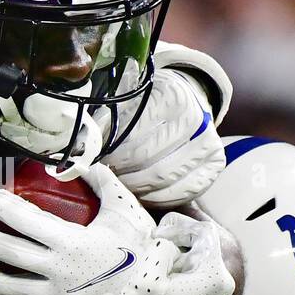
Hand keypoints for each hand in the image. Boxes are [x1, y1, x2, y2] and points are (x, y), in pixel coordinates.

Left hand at [0, 164, 153, 294]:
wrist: (157, 290)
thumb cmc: (140, 248)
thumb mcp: (124, 209)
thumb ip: (102, 182)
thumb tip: (83, 162)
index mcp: (67, 240)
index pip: (21, 219)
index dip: (1, 204)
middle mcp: (55, 269)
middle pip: (6, 252)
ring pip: (10, 287)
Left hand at [103, 65, 224, 208]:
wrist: (189, 101)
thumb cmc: (151, 103)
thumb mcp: (130, 98)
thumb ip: (108, 118)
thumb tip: (80, 144)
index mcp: (173, 97)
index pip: (137, 137)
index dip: (114, 155)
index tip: (99, 161)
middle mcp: (198, 119)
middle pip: (151, 162)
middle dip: (124, 174)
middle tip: (108, 177)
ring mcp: (210, 144)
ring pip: (166, 179)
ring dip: (138, 188)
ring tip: (122, 184)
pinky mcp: (214, 165)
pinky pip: (184, 192)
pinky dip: (159, 197)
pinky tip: (143, 194)